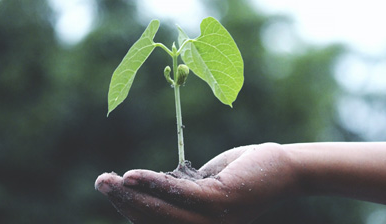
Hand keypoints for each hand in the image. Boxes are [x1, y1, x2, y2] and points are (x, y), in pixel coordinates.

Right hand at [95, 143, 299, 223]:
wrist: (285, 167)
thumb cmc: (246, 172)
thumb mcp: (207, 183)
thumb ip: (182, 189)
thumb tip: (153, 186)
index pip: (157, 222)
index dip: (131, 208)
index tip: (112, 188)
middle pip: (154, 220)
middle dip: (124, 202)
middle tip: (100, 182)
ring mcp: (213, 220)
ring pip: (162, 211)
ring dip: (131, 195)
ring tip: (107, 180)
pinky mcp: (221, 202)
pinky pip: (179, 195)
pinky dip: (153, 185)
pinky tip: (132, 176)